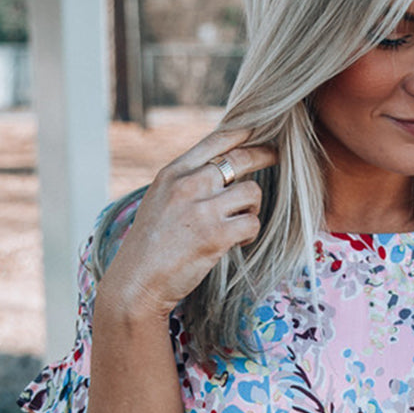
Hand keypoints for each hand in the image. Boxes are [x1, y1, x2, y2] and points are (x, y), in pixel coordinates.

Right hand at [99, 124, 276, 320]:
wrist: (137, 281)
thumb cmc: (149, 247)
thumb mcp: (159, 201)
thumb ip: (185, 184)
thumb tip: (219, 172)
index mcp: (172, 173)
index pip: (214, 141)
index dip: (241, 133)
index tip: (257, 131)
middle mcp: (188, 185)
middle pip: (240, 159)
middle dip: (263, 155)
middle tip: (276, 156)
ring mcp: (203, 209)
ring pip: (251, 191)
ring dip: (252, 207)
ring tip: (240, 223)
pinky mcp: (216, 235)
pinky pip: (252, 223)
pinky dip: (249, 234)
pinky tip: (237, 242)